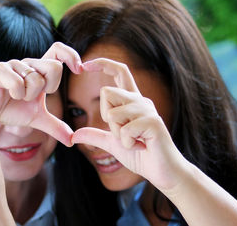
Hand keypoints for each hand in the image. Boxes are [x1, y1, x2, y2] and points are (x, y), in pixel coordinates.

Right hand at [0, 42, 81, 145]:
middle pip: (55, 67)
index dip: (72, 56)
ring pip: (37, 79)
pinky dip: (17, 94)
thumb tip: (72, 140)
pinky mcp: (0, 69)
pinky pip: (19, 82)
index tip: (79, 70)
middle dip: (48, 88)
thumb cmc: (7, 109)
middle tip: (32, 97)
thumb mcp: (35, 119)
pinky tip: (7, 95)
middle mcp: (28, 64)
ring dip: (28, 96)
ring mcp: (14, 65)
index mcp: (38, 70)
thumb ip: (55, 126)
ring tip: (16, 97)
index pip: (58, 51)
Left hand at [71, 58, 188, 191]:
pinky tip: (140, 146)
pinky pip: (125, 130)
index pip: (119, 72)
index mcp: (132, 101)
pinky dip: (127, 144)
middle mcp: (140, 101)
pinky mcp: (153, 122)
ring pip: (113, 113)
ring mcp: (148, 110)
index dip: (103, 64)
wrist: (162, 172)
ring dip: (118, 134)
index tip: (85, 64)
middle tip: (122, 134)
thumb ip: (95, 136)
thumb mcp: (113, 144)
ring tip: (134, 142)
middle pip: (106, 92)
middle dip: (106, 117)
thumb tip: (74, 136)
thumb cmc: (141, 156)